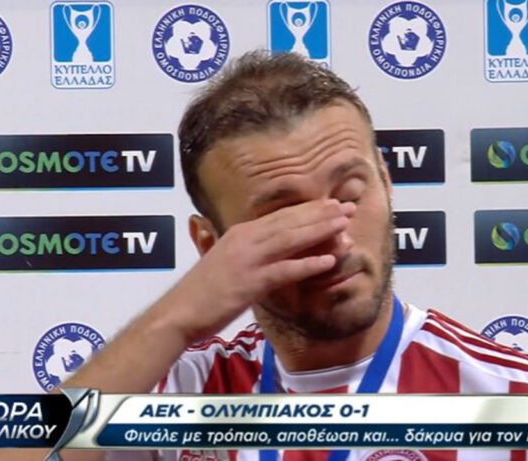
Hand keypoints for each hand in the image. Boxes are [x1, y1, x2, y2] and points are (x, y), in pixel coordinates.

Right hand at [159, 199, 355, 342]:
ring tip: (345, 225)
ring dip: (320, 231)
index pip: (282, 216)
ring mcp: (248, 260)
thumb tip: (273, 247)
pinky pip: (284, 271)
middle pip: (290, 222)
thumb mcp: (226, 260)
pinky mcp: (250, 283)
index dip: (309, 209)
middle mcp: (245, 240)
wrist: (178, 312)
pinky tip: (329, 261)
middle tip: (348, 207)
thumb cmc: (203, 292)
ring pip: (291, 239)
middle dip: (322, 214)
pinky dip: (308, 264)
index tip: (332, 204)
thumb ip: (248, 250)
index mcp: (240, 233)